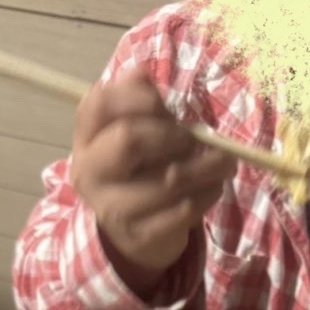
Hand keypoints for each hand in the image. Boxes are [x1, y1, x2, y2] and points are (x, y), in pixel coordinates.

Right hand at [71, 70, 236, 281]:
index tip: (165, 105)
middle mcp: (90, 172)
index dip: (137, 96)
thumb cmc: (139, 172)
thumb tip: (142, 74)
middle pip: (129, 139)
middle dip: (173, 135)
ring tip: (224, 163)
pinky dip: (207, 195)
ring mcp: (112, 208)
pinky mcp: (140, 235)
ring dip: (206, 167)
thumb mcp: (133, 134)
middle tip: (194, 140)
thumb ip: (140, 104)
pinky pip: (183, 210)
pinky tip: (213, 188)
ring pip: (168, 179)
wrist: (132, 235)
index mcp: (86, 138)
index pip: (99, 103)